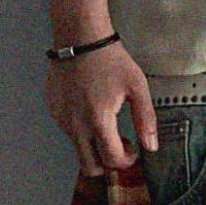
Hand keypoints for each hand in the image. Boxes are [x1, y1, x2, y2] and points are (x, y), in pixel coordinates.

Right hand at [44, 39, 161, 179]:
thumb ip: (146, 119)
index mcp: (99, 121)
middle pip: (90, 167)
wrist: (79, 37)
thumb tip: (151, 146)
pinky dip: (81, 129)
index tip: (132, 148)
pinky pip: (68, 131)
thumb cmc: (109, 59)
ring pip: (78, 149)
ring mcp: (62, 119)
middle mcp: (76, 125)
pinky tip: (90, 108)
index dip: (126, 160)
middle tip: (117, 144)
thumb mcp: (137, 86)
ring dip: (94, 145)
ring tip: (105, 121)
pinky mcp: (54, 111)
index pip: (112, 160)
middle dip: (106, 163)